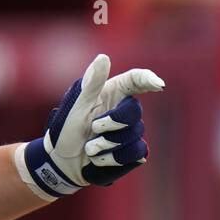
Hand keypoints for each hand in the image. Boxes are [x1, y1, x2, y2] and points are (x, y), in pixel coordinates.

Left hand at [15, 54, 164, 200]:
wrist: (62, 161)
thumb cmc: (66, 130)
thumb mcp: (77, 106)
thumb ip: (91, 84)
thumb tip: (104, 57)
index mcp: (111, 92)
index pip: (135, 79)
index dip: (148, 79)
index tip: (157, 85)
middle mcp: (122, 109)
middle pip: (135, 111)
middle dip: (113, 122)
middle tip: (93, 128)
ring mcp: (129, 131)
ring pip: (135, 134)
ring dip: (107, 144)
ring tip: (89, 147)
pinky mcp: (132, 151)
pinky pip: (136, 152)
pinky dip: (113, 158)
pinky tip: (98, 159)